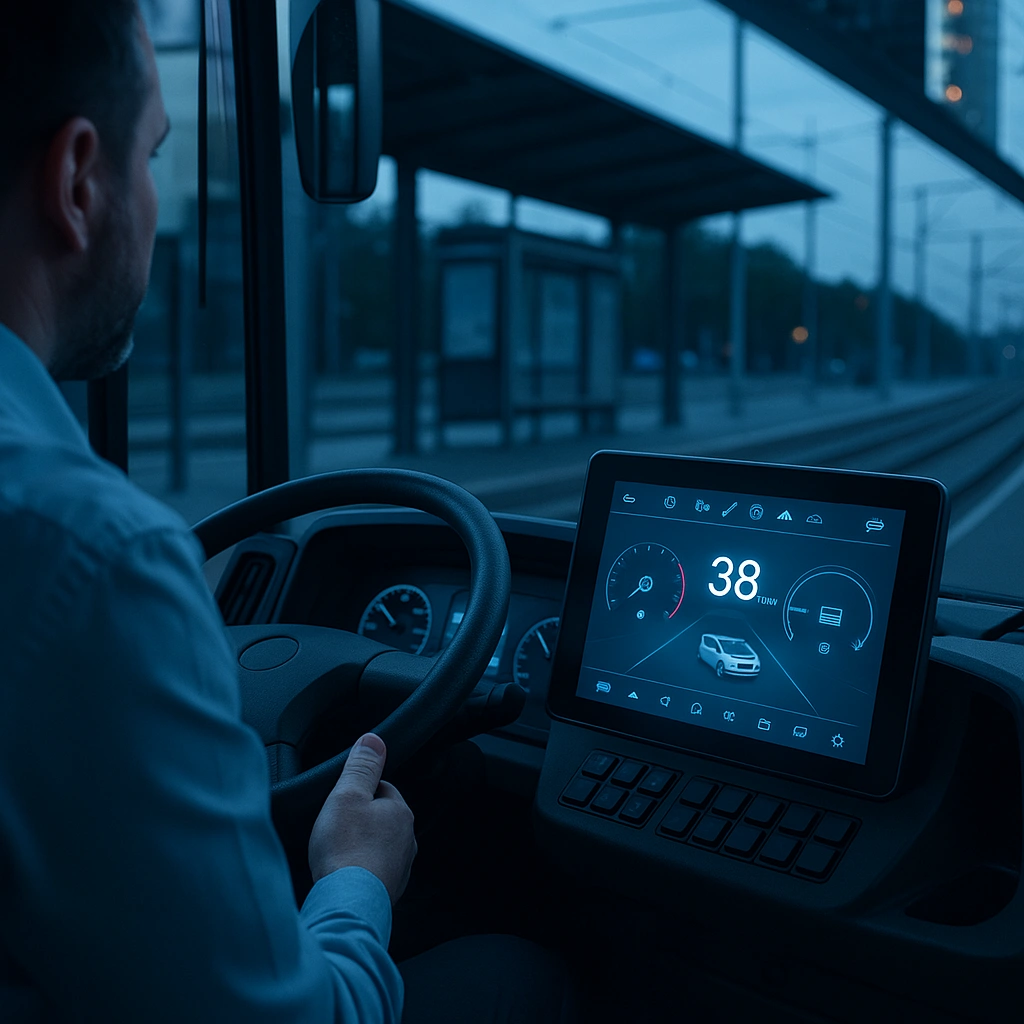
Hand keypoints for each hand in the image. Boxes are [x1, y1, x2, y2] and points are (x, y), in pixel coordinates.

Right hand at [308, 733, 416, 903]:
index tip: (342, 798)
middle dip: (360, 820)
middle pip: (381, 819)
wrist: (347, 904)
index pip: (382, 789)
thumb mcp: (347, 795)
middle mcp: (407, 840)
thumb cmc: (346, 850)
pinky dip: (360, 871)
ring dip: (361, 847)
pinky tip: (343, 874)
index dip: (359, 791)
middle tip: (335, 826)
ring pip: (379, 846)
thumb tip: (374, 740)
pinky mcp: (388, 891)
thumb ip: (361, 766)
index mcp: (400, 812)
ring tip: (337, 851)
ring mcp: (400, 867)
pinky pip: (373, 872)